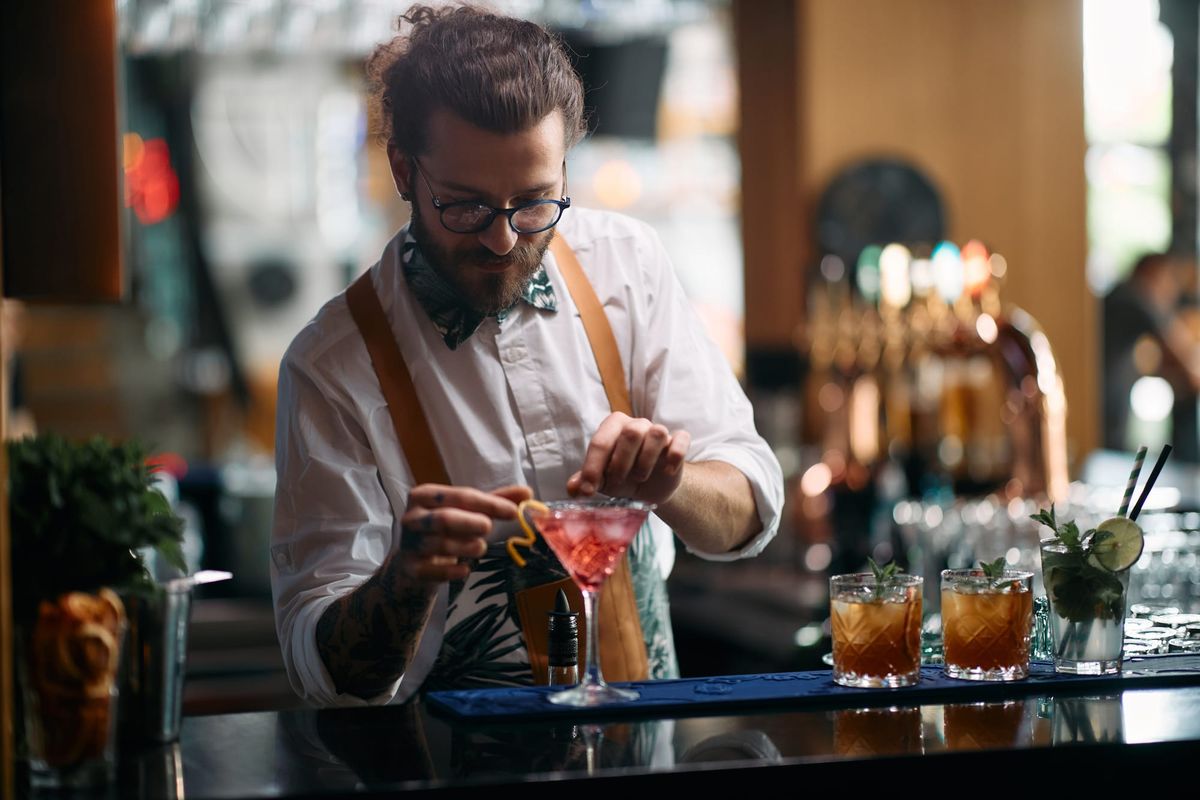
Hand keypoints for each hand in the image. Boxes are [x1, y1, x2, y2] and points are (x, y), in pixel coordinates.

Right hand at [397, 484, 532, 582]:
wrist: (413, 563)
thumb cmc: (444, 530)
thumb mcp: (466, 511)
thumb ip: (494, 501)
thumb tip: (527, 493)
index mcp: (425, 495)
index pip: (460, 495)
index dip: (488, 503)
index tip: (513, 511)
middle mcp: (412, 517)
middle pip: (443, 519)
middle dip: (471, 523)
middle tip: (489, 528)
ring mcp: (409, 543)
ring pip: (440, 544)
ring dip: (466, 547)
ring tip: (480, 548)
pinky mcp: (410, 568)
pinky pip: (432, 570)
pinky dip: (452, 571)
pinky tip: (465, 570)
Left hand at [567, 412, 689, 505]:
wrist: (650, 488)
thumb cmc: (622, 477)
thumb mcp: (602, 481)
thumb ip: (586, 481)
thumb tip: (573, 488)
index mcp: (613, 427)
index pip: (601, 441)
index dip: (592, 468)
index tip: (588, 490)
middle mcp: (636, 424)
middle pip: (630, 433)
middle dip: (621, 463)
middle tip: (618, 482)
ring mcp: (658, 431)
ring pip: (656, 432)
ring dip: (646, 460)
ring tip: (640, 477)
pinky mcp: (678, 442)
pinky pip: (680, 440)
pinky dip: (674, 456)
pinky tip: (667, 471)